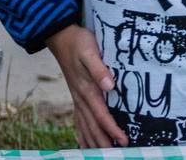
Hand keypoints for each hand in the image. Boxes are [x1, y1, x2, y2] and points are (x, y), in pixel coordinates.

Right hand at [46, 24, 126, 147]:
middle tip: (116, 154)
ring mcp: (76, 98)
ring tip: (102, 154)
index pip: (101, 115)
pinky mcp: (76, 95)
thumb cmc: (80, 43)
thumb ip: (100, 69)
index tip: (123, 140)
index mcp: (87, 89)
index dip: (112, 129)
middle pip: (92, 126)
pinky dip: (82, 133)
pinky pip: (78, 120)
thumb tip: (110, 86)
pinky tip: (85, 142)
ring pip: (84, 125)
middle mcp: (81, 97)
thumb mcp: (91, 52)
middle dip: (104, 142)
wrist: (61, 38)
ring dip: (93, 141)